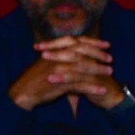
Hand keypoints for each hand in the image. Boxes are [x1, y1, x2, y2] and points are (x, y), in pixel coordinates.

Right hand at [9, 37, 125, 109]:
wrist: (23, 92)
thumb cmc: (36, 77)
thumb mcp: (48, 61)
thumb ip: (62, 55)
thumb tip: (78, 50)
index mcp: (54, 50)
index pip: (77, 42)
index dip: (93, 42)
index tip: (107, 44)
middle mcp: (56, 57)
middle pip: (82, 52)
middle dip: (98, 54)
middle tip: (110, 58)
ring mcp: (58, 69)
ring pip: (83, 67)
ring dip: (98, 70)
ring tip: (110, 72)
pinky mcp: (59, 83)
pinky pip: (79, 85)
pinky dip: (92, 88)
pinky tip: (102, 90)